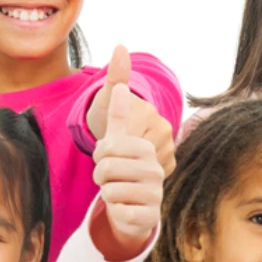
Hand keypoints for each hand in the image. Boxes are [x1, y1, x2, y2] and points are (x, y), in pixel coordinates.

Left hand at [92, 45, 164, 249]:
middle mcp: (160, 162)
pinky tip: (124, 205)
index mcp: (154, 136)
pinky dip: (114, 210)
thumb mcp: (112, 115)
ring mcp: (159, 189)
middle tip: (110, 172)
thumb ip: (117, 81)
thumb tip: (120, 47)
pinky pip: (117, 211)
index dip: (101, 151)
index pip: (111, 144)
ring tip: (117, 187)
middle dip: (101, 172)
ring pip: (110, 191)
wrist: (128, 192)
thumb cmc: (118, 150)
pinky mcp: (152, 215)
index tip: (110, 151)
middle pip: (107, 168)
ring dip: (106, 191)